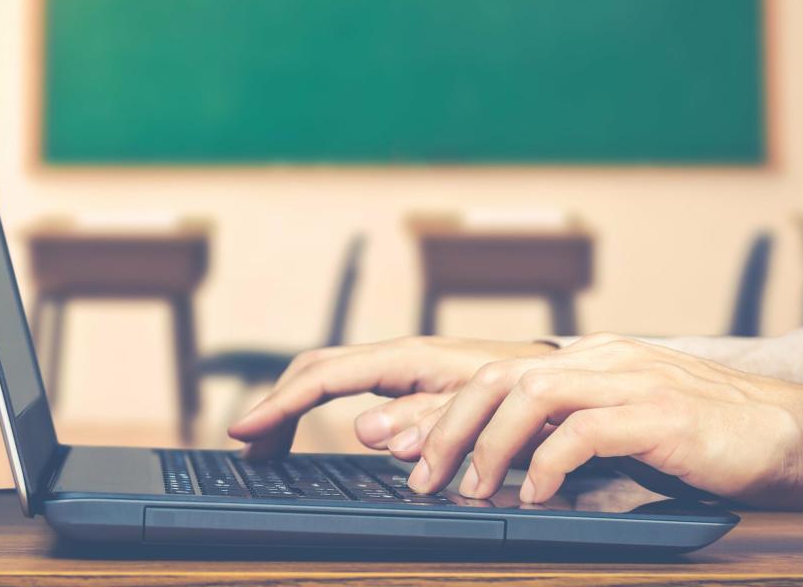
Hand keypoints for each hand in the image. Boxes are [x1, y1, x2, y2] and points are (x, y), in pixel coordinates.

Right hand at [227, 336, 556, 459]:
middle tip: (249, 447)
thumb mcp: (478, 412)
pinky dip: (316, 406)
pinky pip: (346, 386)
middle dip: (276, 405)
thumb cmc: (524, 392)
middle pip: (314, 369)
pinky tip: (308, 433)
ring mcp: (398, 365)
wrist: (556, 376)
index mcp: (407, 359)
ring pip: (326, 375)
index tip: (246, 431)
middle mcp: (396, 355)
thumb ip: (424, 421)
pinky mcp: (405, 378)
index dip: (280, 404)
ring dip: (290, 407)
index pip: (324, 376)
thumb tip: (364, 429)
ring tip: (266, 446)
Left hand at [387, 333, 802, 509]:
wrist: (783, 431)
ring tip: (473, 488)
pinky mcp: (661, 416)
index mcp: (584, 360)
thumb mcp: (617, 424)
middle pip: (499, 376)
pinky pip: (587, 432)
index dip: (444, 411)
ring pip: (534, 394)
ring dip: (492, 444)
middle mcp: (599, 360)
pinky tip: (536, 495)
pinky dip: (550, 463)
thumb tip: (501, 462)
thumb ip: (563, 431)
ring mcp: (630, 382)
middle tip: (424, 475)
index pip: (495, 374)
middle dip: (449, 425)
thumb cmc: (696, 435)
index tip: (407, 449)